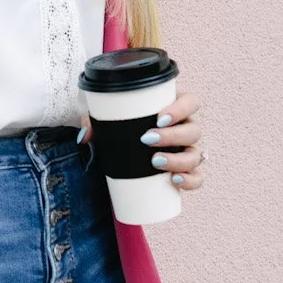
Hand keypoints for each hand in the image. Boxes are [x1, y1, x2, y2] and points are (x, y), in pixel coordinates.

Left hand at [78, 91, 205, 189]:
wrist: (124, 152)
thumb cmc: (123, 127)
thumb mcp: (108, 119)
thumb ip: (94, 122)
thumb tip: (85, 137)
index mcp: (175, 108)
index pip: (191, 102)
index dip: (181, 109)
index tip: (159, 118)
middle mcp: (186, 129)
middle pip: (194, 130)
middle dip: (173, 136)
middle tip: (147, 140)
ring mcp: (188, 151)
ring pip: (196, 155)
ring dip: (179, 159)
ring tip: (155, 162)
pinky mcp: (186, 171)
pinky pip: (198, 178)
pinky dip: (190, 180)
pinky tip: (175, 181)